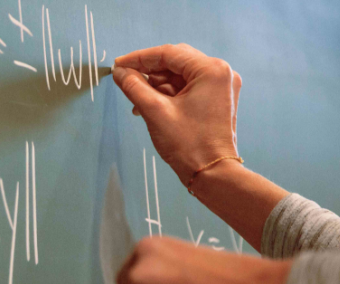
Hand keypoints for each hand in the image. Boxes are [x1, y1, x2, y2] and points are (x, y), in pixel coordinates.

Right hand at [113, 44, 241, 185]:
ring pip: (180, 76)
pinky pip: (187, 88)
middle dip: (149, 72)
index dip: (139, 58)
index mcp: (211, 70)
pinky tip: (151, 107)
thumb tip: (120, 72)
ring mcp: (221, 88)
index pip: (169, 53)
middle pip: (176, 63)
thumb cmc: (188, 144)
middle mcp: (220, 74)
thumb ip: (134, 86)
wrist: (212, 174)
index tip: (118, 65)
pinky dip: (168, 95)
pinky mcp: (217, 100)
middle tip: (125, 80)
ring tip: (138, 103)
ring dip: (156, 86)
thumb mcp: (155, 111)